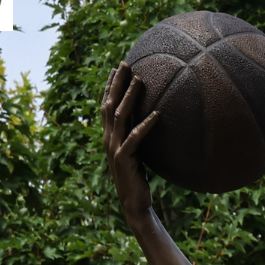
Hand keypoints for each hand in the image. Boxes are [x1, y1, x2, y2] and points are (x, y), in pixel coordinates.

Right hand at [100, 61, 158, 222]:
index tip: (118, 68)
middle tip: (125, 63)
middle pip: (109, 104)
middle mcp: (108, 138)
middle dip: (117, 83)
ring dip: (130, 97)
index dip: (110, 86)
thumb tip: (149, 120)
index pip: (106, 105)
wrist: (134, 202)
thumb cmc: (137, 177)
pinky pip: (135, 137)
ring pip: (120, 116)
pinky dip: (146, 125)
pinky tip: (158, 114)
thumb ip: (136, 137)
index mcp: (109, 135)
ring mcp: (114, 148)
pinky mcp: (124, 158)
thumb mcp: (135, 152)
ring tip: (141, 80)